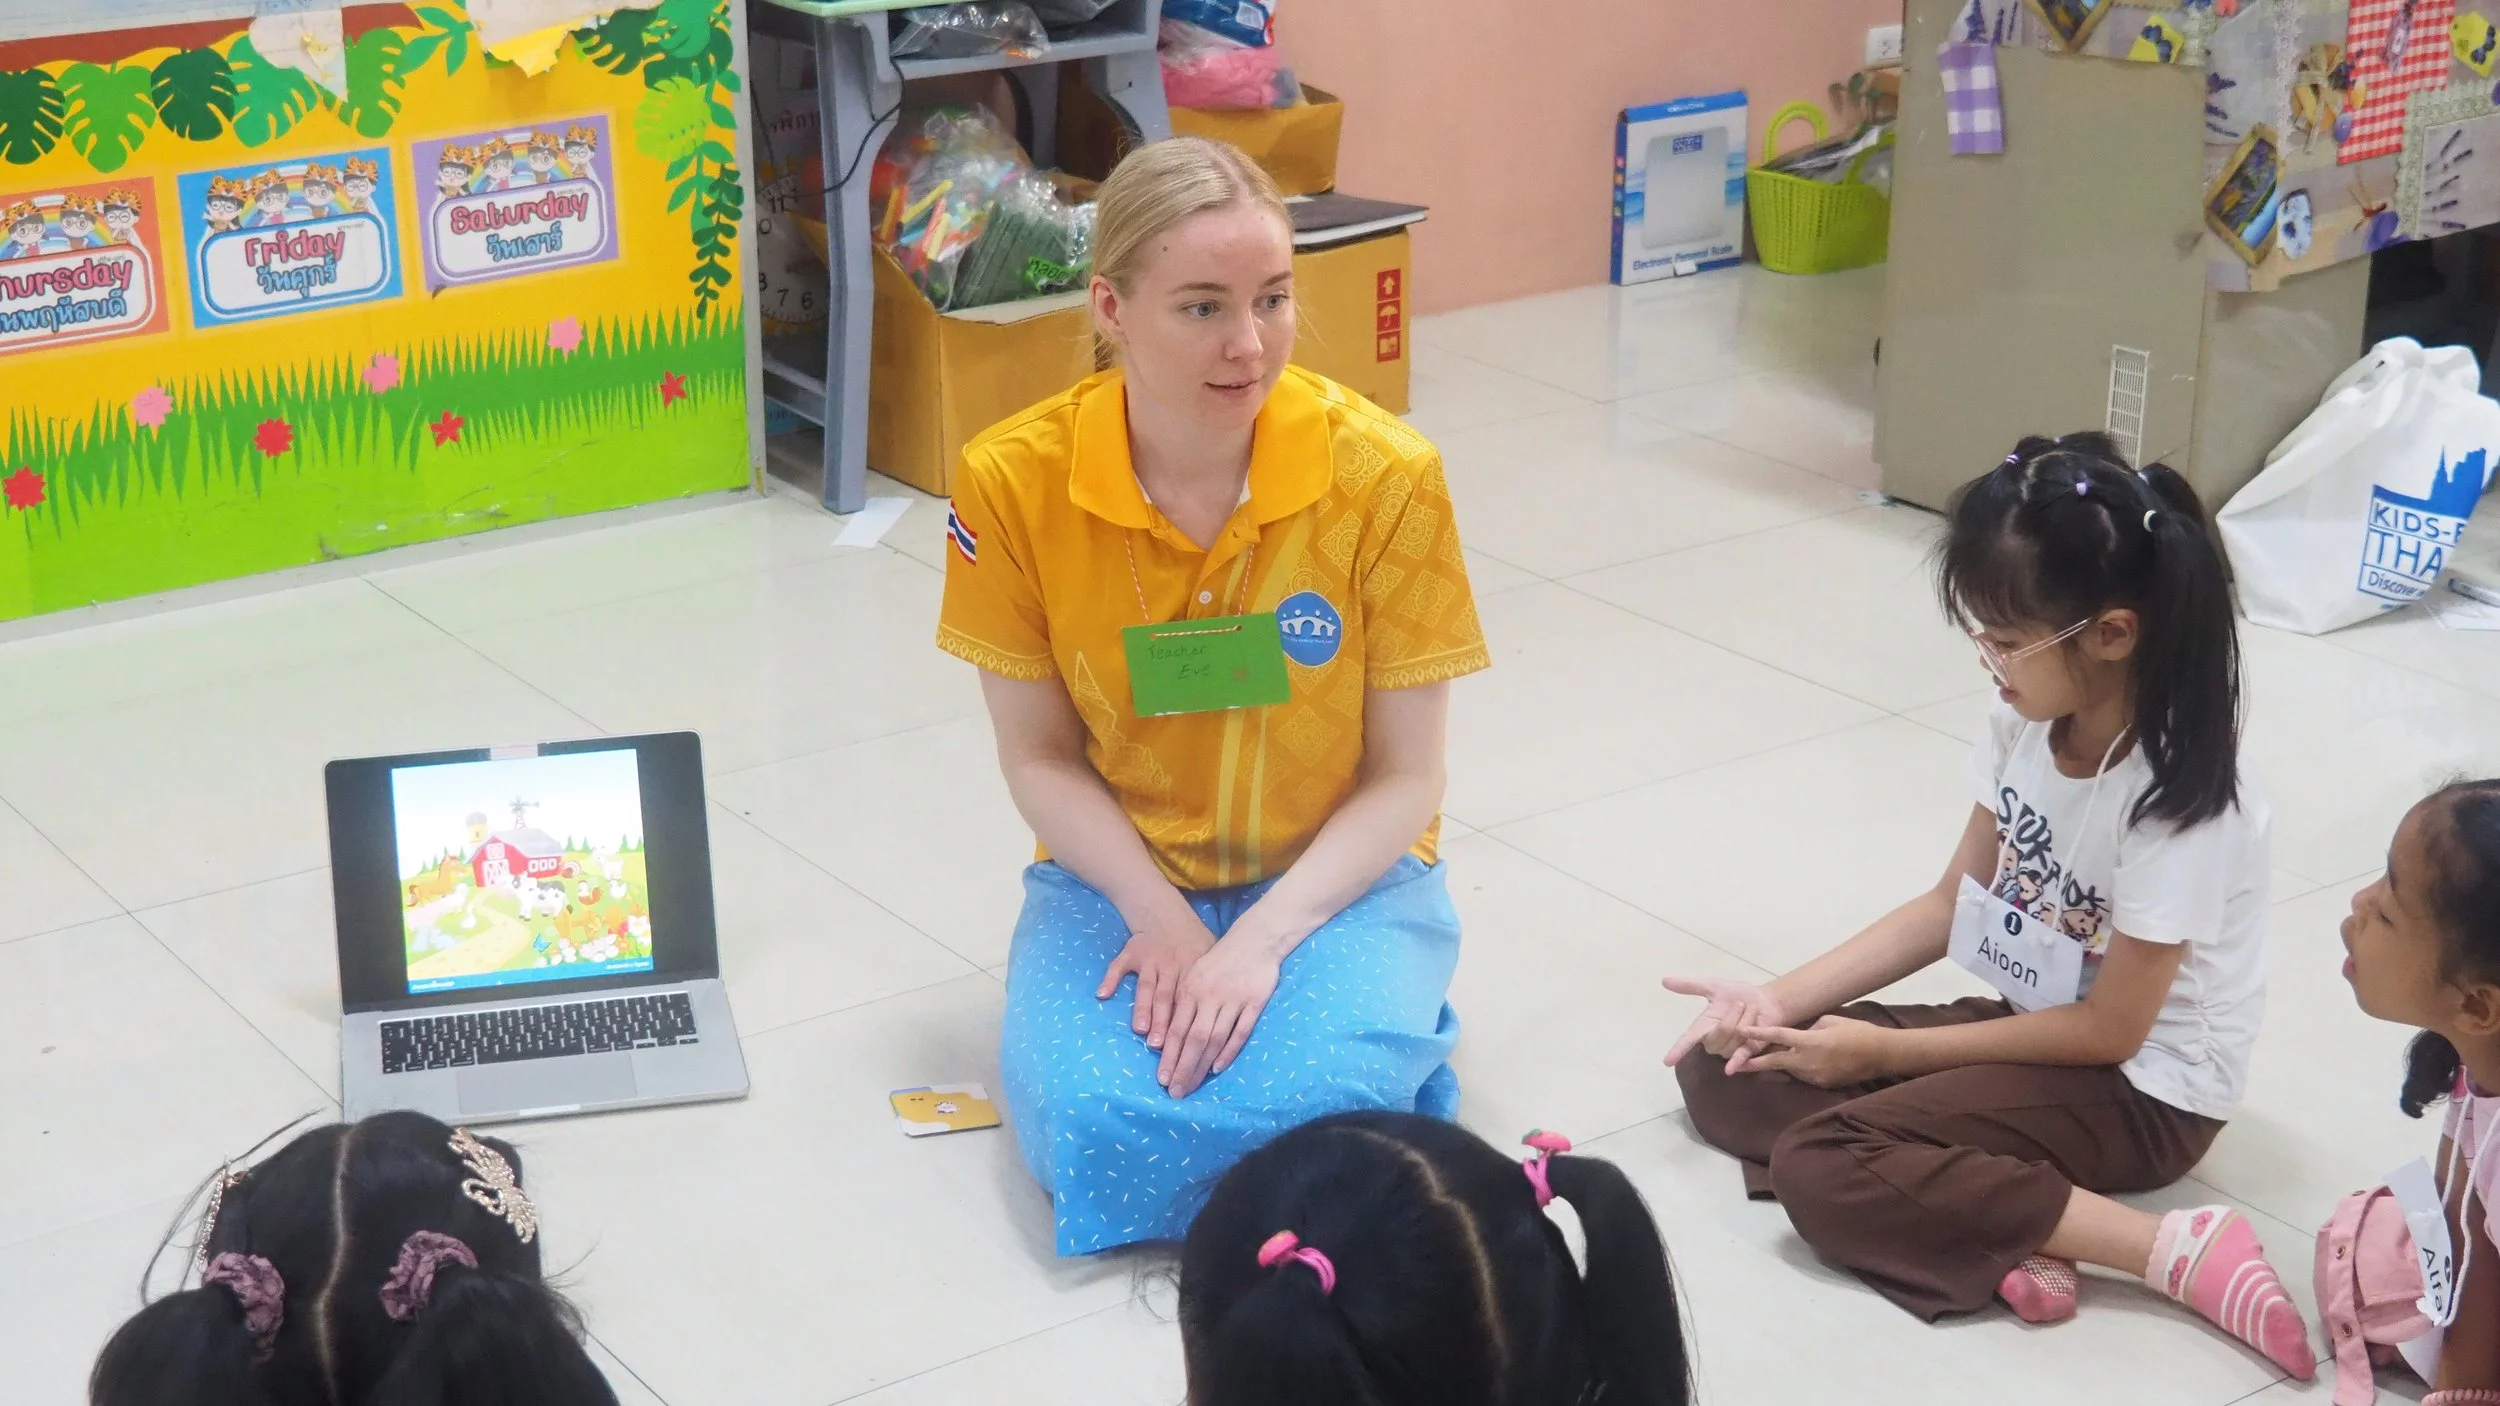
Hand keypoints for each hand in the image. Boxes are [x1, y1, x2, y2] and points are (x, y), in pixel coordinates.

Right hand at [1097, 911, 1218, 1051]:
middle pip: (1166, 997)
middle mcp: (1171, 965)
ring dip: (1143, 1008)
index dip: (1185, 1024)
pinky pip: (1119, 966)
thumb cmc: (1193, 945)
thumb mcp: (1209, 957)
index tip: (1184, 1047)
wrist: (1167, 916)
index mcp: (1192, 970)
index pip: (1188, 1002)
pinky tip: (1102, 994)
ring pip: (1146, 986)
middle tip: (1158, 1045)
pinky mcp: (1132, 952)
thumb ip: (1212, 985)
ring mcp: (1150, 959)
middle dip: (1162, 1022)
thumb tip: (1223, 1021)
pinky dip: (1110, 978)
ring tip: (1140, 1029)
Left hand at [1159, 937, 1282, 1098]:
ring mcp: (1233, 1000)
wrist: (1253, 940)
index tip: (1162, 1079)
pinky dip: (1229, 1051)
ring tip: (1192, 1086)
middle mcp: (1209, 997)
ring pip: (1214, 1039)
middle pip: (1193, 1039)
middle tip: (1175, 1092)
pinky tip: (1218, 1068)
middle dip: (1182, 1068)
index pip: (1177, 1029)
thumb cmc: (1219, 961)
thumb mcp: (1194, 975)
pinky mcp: (1254, 1003)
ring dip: (1202, 1065)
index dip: (1169, 1056)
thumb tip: (1167, 1037)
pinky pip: (1240, 1032)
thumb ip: (1183, 1004)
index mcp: (1190, 990)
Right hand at [1661, 975, 1792, 1070]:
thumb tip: (1664, 980)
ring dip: (1745, 1021)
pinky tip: (1730, 1069)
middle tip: (1742, 1004)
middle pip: (1716, 1038)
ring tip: (1752, 1012)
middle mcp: (1716, 1040)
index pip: (1688, 1039)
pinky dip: (1734, 1063)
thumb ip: (1690, 985)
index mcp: (1705, 1025)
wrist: (1767, 1000)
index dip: (1678, 1050)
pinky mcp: (1749, 1052)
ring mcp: (1732, 1048)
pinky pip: (1740, 1058)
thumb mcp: (1713, 986)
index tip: (1666, 1061)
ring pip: (1732, 1041)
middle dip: (1731, 1018)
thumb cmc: (1739, 994)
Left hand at [1730, 1016, 1896, 1088]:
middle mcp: (1808, 1061)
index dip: (1757, 1033)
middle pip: (1774, 1061)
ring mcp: (1815, 1076)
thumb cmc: (1857, 1032)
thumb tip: (1799, 1035)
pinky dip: (1796, 1069)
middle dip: (1753, 1063)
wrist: (1881, 1055)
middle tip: (1734, 1065)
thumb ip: (1809, 1028)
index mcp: (1810, 1041)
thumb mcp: (1830, 1021)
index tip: (1741, 1032)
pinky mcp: (1822, 1084)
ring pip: (1788, 1069)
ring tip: (1758, 1061)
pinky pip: (1803, 1075)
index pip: (1778, 1036)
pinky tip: (1793, 1064)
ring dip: (1777, 1064)